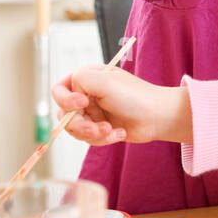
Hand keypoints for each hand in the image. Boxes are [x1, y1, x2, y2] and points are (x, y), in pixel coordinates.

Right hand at [51, 67, 188, 145]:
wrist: (158, 117)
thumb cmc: (135, 97)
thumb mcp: (104, 81)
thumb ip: (80, 80)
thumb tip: (71, 96)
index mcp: (86, 79)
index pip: (59, 90)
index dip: (66, 100)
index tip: (83, 103)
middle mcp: (87, 95)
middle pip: (64, 115)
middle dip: (80, 124)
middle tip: (96, 128)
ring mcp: (93, 113)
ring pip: (75, 130)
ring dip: (93, 133)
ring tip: (111, 131)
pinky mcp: (100, 128)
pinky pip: (89, 139)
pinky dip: (104, 138)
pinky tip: (120, 133)